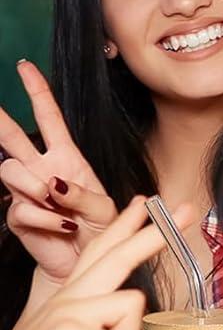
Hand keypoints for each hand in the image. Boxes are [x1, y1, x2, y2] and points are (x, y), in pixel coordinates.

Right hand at [0, 60, 118, 284]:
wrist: (88, 261)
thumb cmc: (101, 230)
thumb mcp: (105, 208)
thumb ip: (83, 194)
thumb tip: (55, 185)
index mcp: (67, 158)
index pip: (49, 118)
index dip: (38, 92)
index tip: (25, 67)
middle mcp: (43, 170)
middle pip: (13, 138)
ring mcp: (28, 192)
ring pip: (11, 171)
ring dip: (34, 187)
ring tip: (57, 205)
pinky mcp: (19, 216)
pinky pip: (20, 208)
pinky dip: (43, 218)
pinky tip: (60, 225)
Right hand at [0, 198, 166, 329]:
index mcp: (71, 305)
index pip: (100, 256)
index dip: (123, 229)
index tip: (142, 204)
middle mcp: (70, 300)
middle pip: (119, 255)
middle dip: (154, 233)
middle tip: (188, 209)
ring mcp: (69, 310)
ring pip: (133, 308)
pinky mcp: (69, 329)